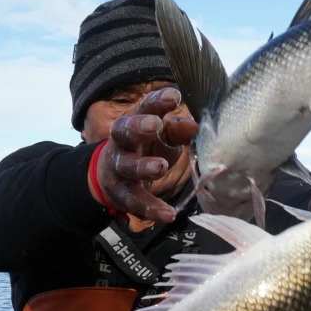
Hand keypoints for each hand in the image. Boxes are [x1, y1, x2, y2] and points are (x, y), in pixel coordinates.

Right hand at [93, 87, 197, 222]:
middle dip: (138, 127)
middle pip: (124, 130)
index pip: (144, 107)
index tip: (174, 95)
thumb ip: (178, 131)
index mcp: (135, 122)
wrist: (112, 178)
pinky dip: (151, 208)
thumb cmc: (146, 150)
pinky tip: (168, 214)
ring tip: (160, 166)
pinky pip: (135, 200)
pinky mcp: (121, 194)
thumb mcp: (163, 139)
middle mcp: (122, 142)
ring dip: (143, 166)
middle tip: (156, 125)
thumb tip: (197, 124)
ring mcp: (119, 168)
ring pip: (127, 166)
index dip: (157, 101)